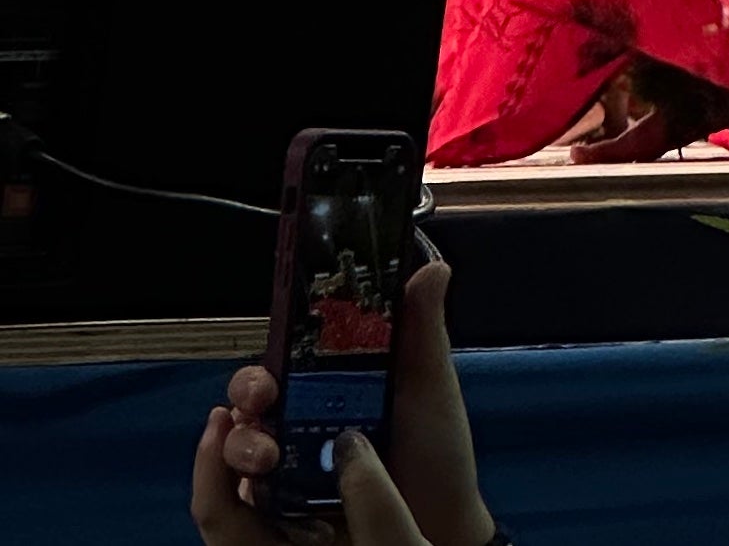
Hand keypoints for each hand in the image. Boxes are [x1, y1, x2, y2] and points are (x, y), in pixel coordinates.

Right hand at [204, 262, 493, 545]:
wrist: (442, 519)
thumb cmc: (435, 453)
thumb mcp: (429, 386)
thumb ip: (421, 330)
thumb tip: (433, 268)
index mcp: (329, 388)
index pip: (277, 368)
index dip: (261, 370)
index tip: (268, 377)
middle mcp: (298, 424)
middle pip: (247, 405)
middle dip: (244, 400)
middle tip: (262, 407)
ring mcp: (285, 469)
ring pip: (235, 451)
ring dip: (238, 448)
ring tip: (266, 456)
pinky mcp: (278, 513)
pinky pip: (233, 505)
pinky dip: (226, 491)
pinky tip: (247, 487)